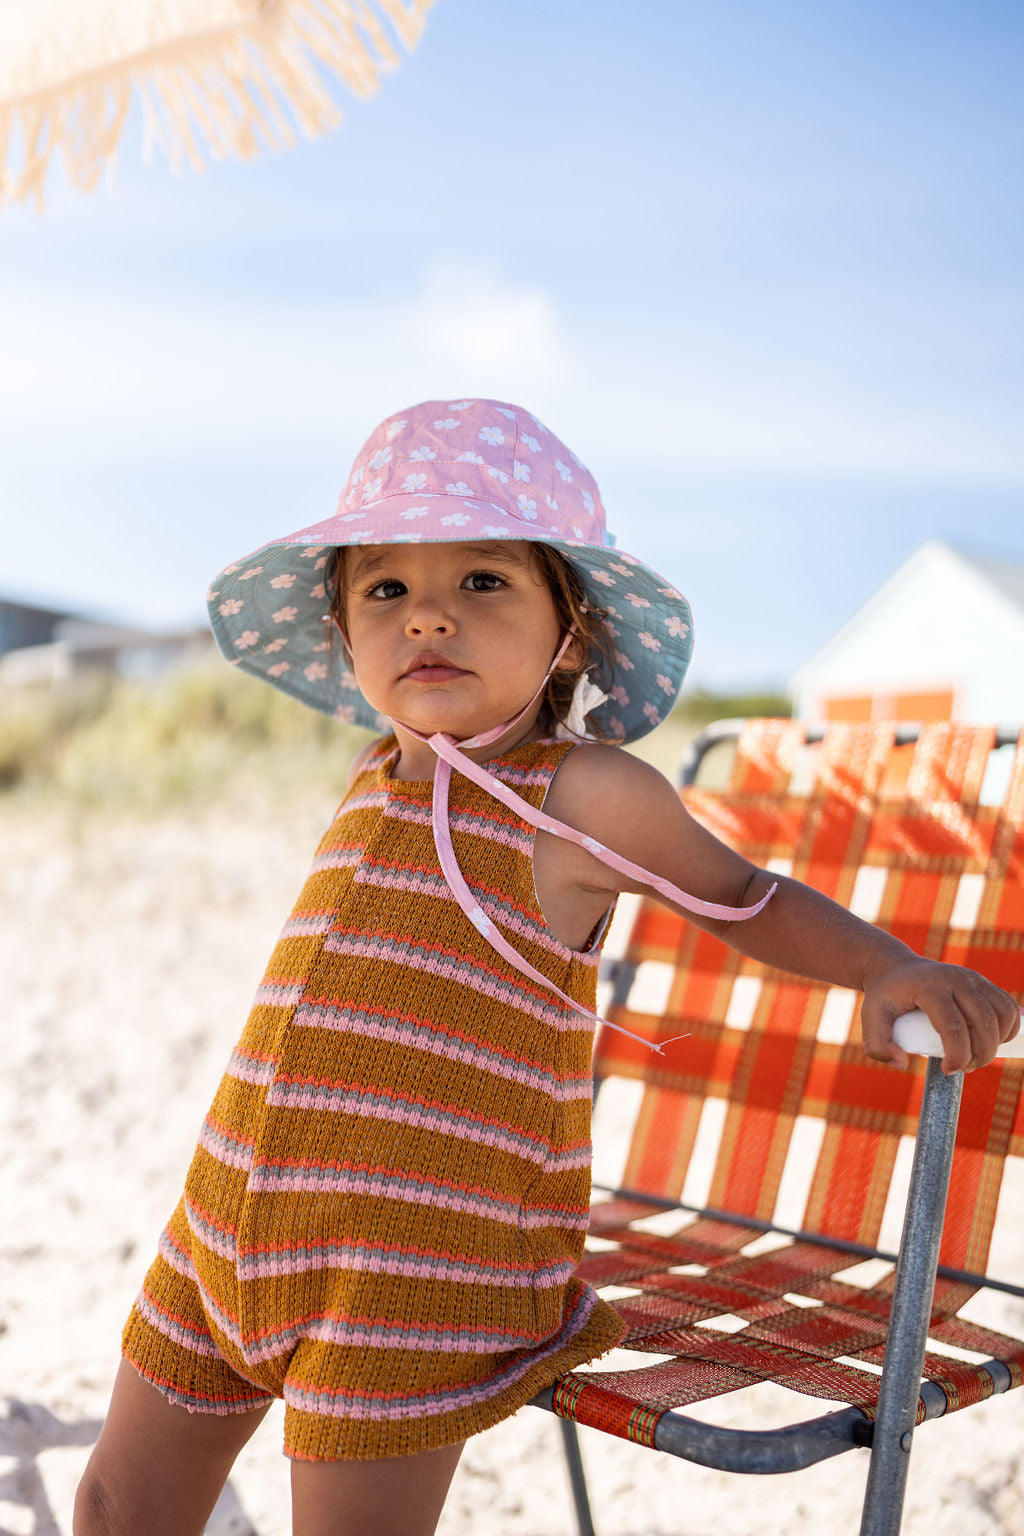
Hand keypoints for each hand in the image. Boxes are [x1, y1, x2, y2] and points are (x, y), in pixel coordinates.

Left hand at [859, 956, 1019, 1073]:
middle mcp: (955, 979)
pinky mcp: (982, 981)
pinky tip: (992, 1041)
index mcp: (929, 987)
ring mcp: (972, 978)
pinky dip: (1008, 1029)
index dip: (957, 1055)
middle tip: (963, 1068)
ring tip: (976, 1055)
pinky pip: (1008, 1007)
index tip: (948, 1070)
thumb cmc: (884, 996)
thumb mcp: (870, 1019)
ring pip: (1002, 1015)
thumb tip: (902, 1063)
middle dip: (980, 1055)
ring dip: (996, 1043)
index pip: (954, 1026)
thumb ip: (877, 1047)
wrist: (896, 968)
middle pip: (983, 1023)